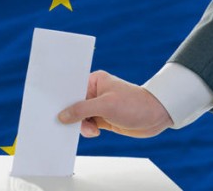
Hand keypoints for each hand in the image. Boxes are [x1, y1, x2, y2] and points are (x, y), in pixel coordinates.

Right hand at [57, 70, 173, 137]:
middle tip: (70, 123)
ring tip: (92, 129)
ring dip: (82, 125)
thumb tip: (63, 116)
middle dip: (72, 115)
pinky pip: (88, 124)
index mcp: (93, 81)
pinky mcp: (103, 118)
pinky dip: (88, 130)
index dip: (62, 99)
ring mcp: (98, 106)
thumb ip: (81, 110)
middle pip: (73, 104)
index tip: (54, 109)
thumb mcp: (105, 106)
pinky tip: (95, 132)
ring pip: (79, 117)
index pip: (71, 89)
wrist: (157, 116)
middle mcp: (94, 92)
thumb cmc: (136, 104)